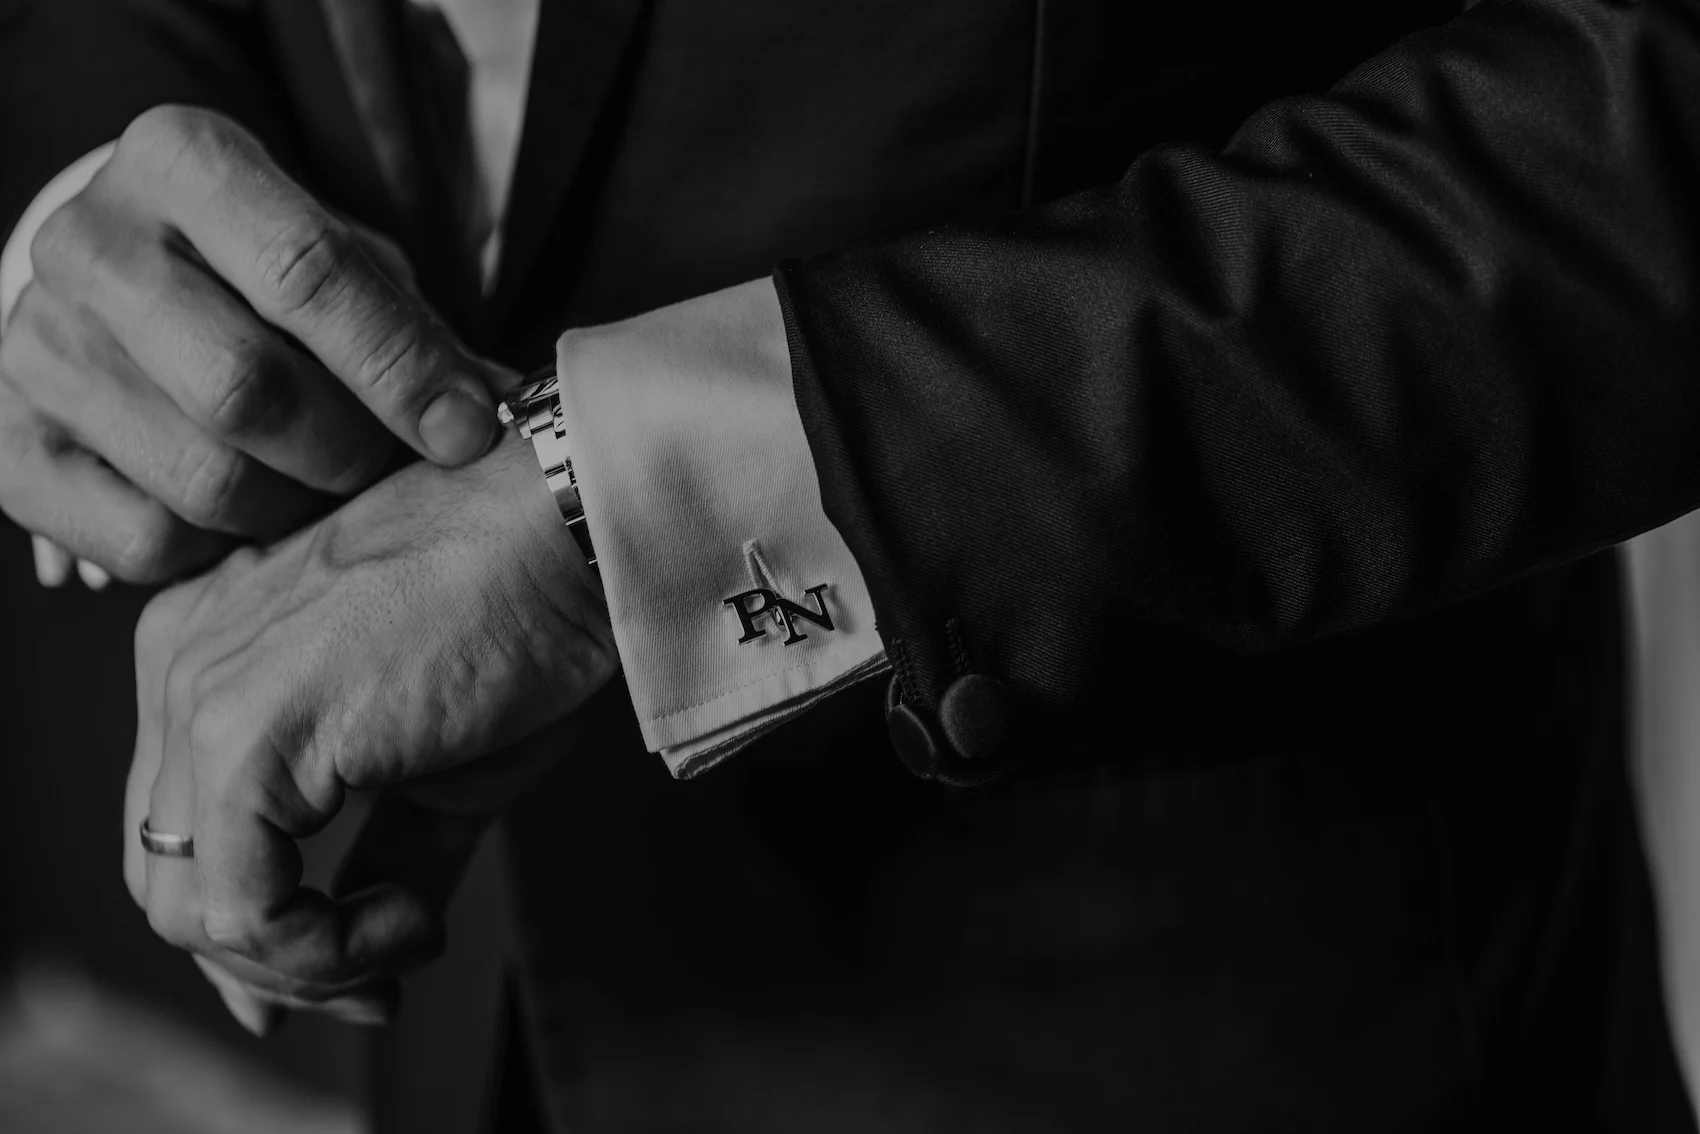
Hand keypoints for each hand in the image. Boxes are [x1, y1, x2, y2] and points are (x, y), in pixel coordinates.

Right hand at [0, 105, 504, 583]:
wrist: (131, 292)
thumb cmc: (268, 279)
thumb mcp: (350, 269)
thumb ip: (419, 331)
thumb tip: (507, 411)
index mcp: (182, 162)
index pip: (308, 270)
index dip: (403, 367)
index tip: (468, 433)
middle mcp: (87, 241)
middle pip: (245, 388)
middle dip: (347, 453)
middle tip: (385, 471)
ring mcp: (33, 344)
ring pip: (202, 479)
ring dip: (294, 513)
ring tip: (321, 494)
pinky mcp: (6, 445)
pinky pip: (144, 542)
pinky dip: (220, 553)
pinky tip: (244, 518)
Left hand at [123, 429, 617, 1026]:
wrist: (572, 531)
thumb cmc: (525, 618)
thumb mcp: (440, 764)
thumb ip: (382, 855)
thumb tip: (362, 966)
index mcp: (212, 652)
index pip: (186, 831)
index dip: (263, 926)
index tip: (361, 968)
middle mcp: (181, 663)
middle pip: (171, 877)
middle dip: (276, 963)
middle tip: (381, 988)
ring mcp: (203, 693)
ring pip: (188, 905)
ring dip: (307, 964)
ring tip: (411, 937)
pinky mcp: (247, 731)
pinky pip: (244, 907)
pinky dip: (327, 951)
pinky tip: (414, 921)